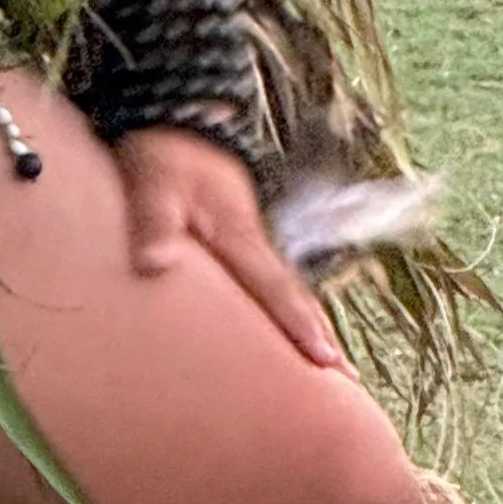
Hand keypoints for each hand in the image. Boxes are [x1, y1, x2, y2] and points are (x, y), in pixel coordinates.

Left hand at [115, 127, 351, 374]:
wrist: (171, 122)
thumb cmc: (162, 155)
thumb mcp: (152, 183)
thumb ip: (153, 222)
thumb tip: (155, 263)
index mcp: (238, 232)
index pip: (275, 285)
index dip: (300, 324)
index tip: (328, 360)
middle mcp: (253, 240)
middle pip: (294, 295)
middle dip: (321, 335)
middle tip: (351, 381)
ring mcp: (250, 240)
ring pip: (286, 291)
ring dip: (310, 326)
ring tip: (333, 369)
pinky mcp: (238, 239)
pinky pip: (269, 283)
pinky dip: (287, 309)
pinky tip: (289, 332)